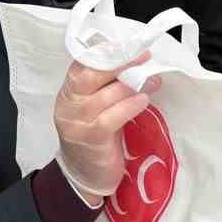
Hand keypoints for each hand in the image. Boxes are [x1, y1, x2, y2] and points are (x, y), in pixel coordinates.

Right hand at [53, 53, 160, 203]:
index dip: (106, 51)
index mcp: (68, 92)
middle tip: (145, 57)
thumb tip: (134, 62)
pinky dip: (130, 106)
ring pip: (105, 95)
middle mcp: (69, 105)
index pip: (82, 64)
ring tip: (152, 80)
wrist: (84, 177)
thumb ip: (105, 86)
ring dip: (132, 85)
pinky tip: (143, 101)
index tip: (130, 44)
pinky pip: (112, 117)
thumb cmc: (95, 136)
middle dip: (120, 62)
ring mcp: (77, 123)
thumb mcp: (94, 107)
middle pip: (90, 74)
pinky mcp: (91, 139)